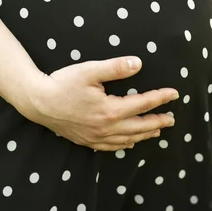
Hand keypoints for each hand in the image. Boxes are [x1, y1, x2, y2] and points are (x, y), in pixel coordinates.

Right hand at [23, 56, 178, 150]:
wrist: (37, 102)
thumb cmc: (62, 83)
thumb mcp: (90, 70)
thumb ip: (116, 67)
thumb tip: (138, 63)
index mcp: (110, 110)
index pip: (143, 104)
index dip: (160, 98)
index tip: (174, 94)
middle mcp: (106, 127)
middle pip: (140, 126)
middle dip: (158, 121)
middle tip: (172, 118)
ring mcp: (96, 137)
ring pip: (127, 139)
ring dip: (144, 135)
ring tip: (157, 131)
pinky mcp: (86, 141)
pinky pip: (111, 147)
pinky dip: (125, 144)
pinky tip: (129, 142)